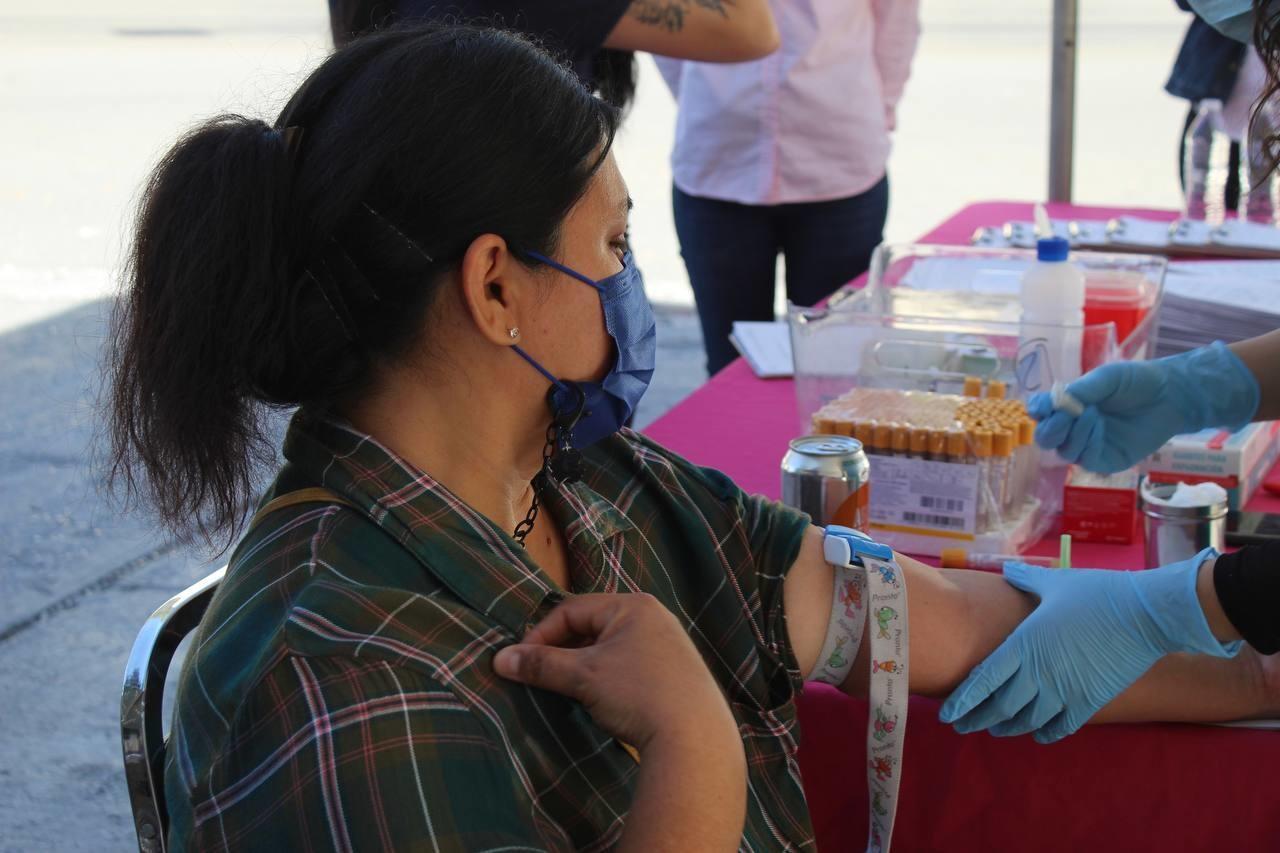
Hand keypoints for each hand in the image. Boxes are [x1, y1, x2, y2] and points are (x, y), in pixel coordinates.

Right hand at [494, 593, 735, 750]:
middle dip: (563, 652)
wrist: (695, 738)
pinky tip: (600, 703)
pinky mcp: (674, 674)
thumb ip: (541, 664)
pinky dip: (607, 680)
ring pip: (609, 650)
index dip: (541, 635)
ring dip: (584, 668)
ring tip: (568, 692)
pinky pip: (628, 667)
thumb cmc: (638, 694)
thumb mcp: (583, 676)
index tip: (521, 663)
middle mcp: (654, 618)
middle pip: (592, 628)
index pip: (572, 610)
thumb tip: (500, 659)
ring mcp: (668, 646)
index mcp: (633, 606)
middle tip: (541, 677)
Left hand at [939, 553, 1240, 743]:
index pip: (983, 681)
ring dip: (1006, 727)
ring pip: (1027, 720)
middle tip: (960, 726)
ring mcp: (1066, 690)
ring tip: (993, 729)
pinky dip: (1046, 733)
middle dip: (976, 719)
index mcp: (1025, 645)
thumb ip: (1024, 579)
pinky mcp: (1091, 701)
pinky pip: (1062, 726)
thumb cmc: (1097, 593)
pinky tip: (1037, 734)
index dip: (963, 700)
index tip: (946, 713)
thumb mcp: (1054, 582)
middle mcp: (1040, 673)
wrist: (1145, 614)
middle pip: (999, 706)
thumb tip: (1006, 570)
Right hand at [1027, 341, 1258, 472]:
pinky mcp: (1106, 461)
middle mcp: (1074, 428)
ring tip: (1093, 415)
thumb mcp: (1106, 378)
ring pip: (1063, 451)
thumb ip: (1080, 391)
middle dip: (1049, 429)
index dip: (1036, 411)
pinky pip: (1085, 460)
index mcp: (1070, 406)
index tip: (1042, 406)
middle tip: (1065, 416)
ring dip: (1073, 433)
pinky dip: (1087, 444)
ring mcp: (1089, 446)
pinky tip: (1100, 428)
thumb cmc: (1137, 382)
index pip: (1040, 413)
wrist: (1172, 395)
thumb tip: (1055, 403)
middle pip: (1045, 438)